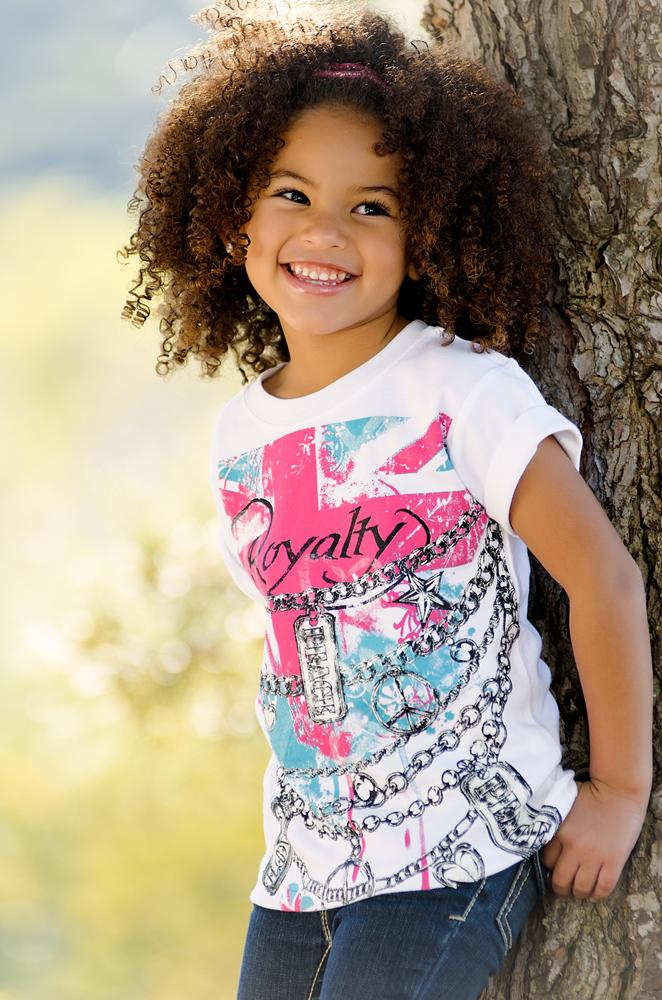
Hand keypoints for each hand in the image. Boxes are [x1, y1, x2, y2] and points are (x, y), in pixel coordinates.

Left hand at [540, 778, 648, 900]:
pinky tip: (594, 893)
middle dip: (560, 888)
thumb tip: (542, 830)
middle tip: (562, 888)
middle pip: (561, 880)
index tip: (554, 867)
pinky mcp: (613, 862)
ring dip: (578, 893)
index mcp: (559, 832)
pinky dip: (597, 895)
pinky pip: (603, 888)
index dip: (550, 866)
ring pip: (581, 888)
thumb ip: (554, 820)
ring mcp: (594, 856)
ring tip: (578, 891)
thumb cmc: (590, 793)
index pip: (547, 861)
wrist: (618, 791)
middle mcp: (574, 847)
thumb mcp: (564, 804)